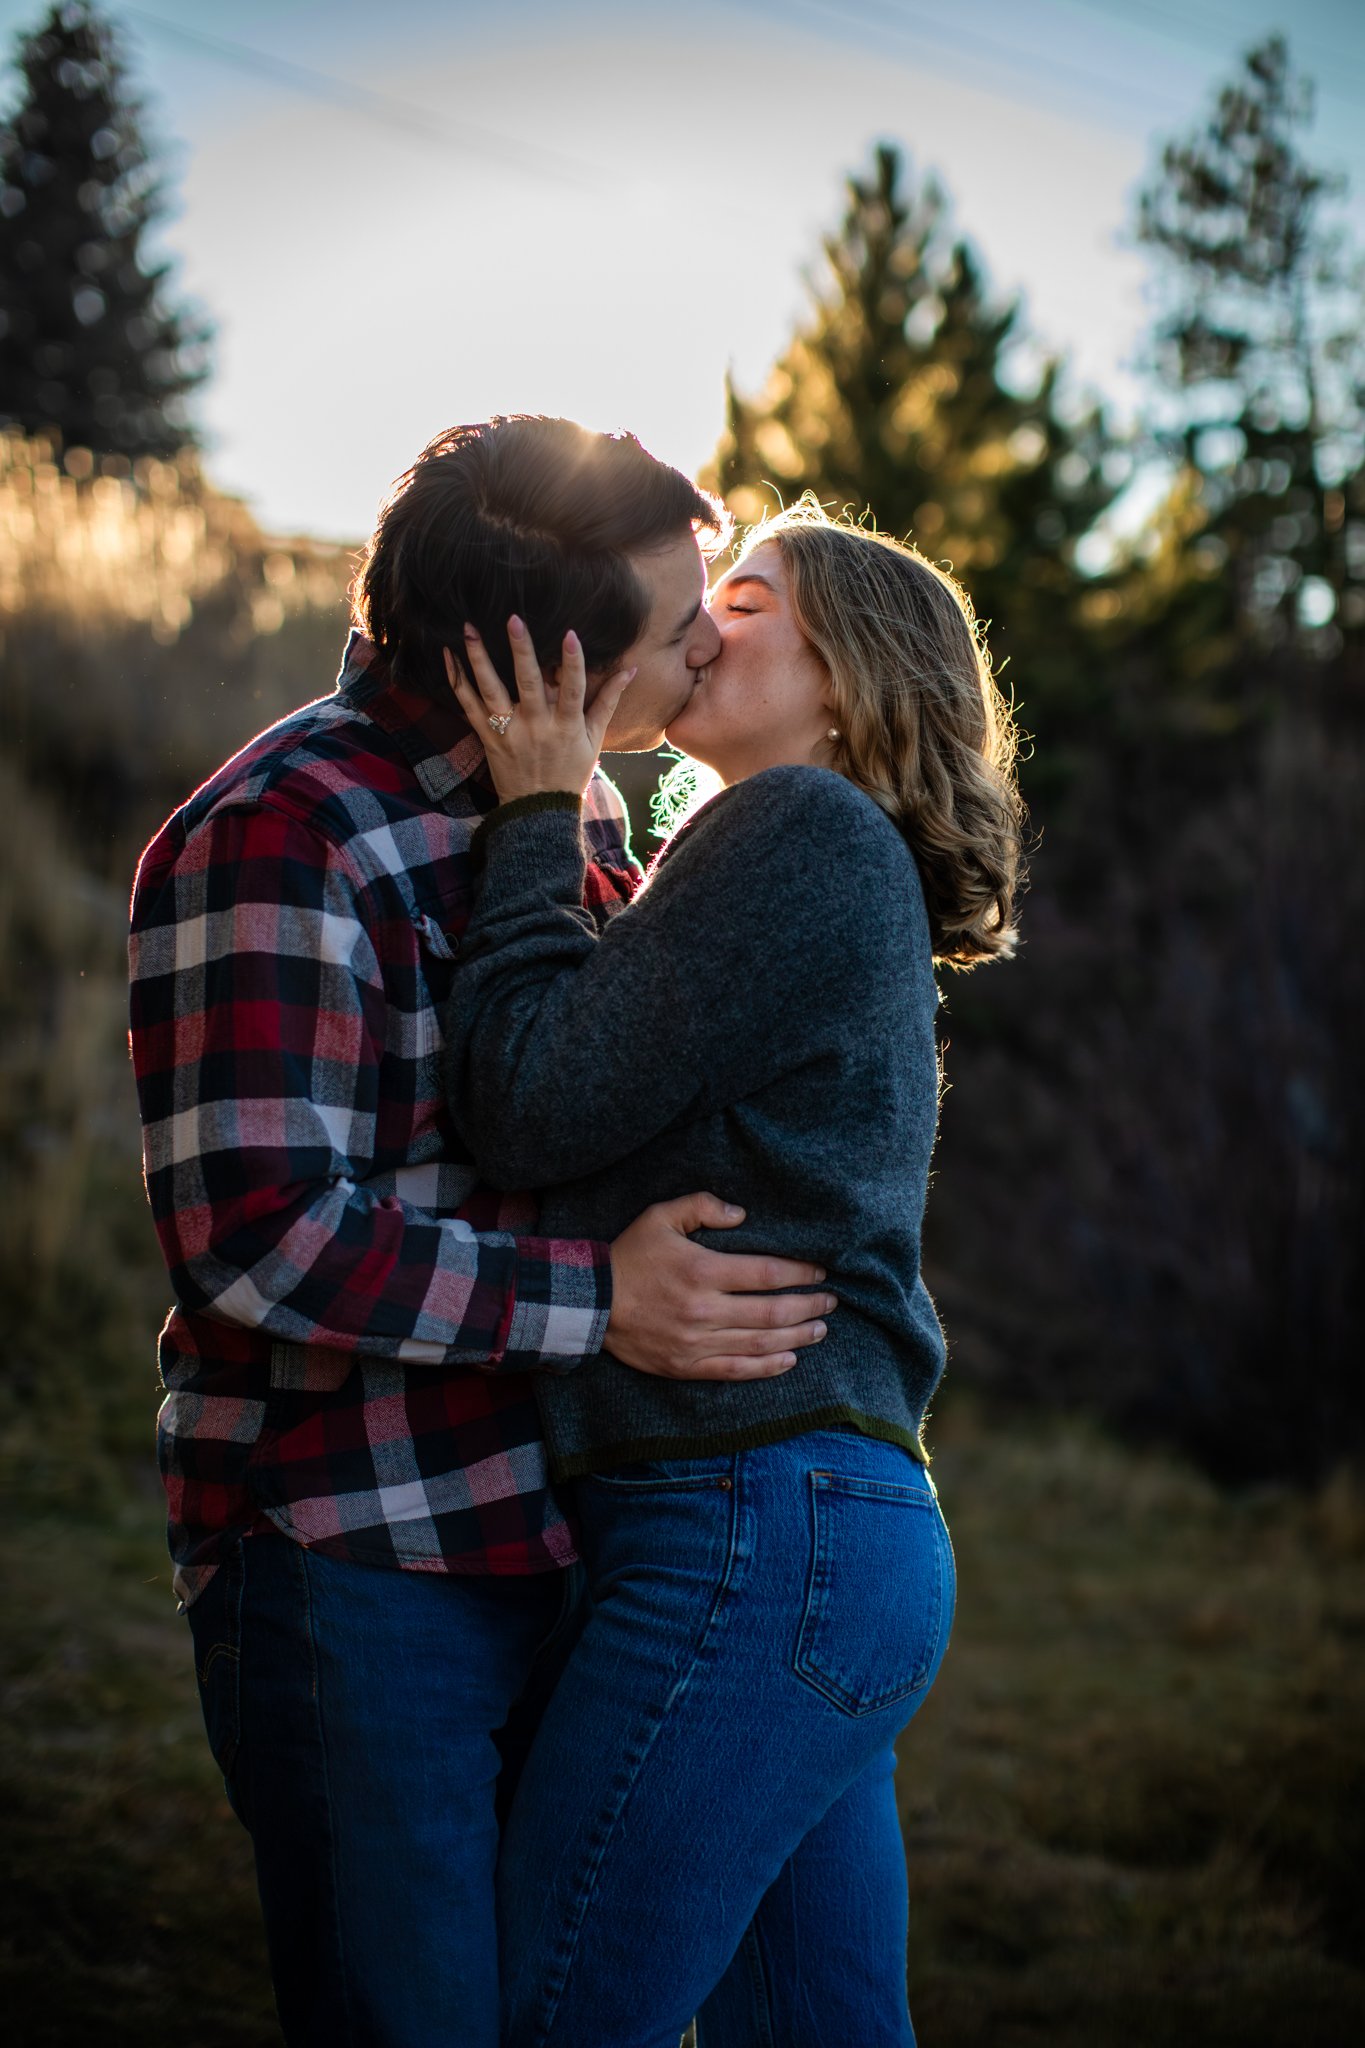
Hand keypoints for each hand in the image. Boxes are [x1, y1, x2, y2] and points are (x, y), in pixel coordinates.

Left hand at [443, 618, 635, 803]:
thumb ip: (608, 701)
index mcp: (566, 726)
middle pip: (528, 683)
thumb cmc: (570, 772)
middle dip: (521, 650)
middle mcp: (536, 726)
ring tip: (469, 629)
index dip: (573, 662)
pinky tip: (449, 656)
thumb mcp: (594, 739)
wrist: (538, 811)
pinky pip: (468, 706)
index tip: (570, 634)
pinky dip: (457, 681)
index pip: (573, 689)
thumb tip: (629, 669)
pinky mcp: (488, 737)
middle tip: (513, 619)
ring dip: (479, 658)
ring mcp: (509, 731)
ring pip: (492, 690)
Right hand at [606, 1193, 836, 1380]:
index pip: (767, 1274)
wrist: (590, 1304)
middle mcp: (705, 1311)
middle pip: (772, 1312)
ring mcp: (697, 1343)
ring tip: (819, 1330)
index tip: (819, 1272)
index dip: (800, 1274)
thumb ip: (702, 1207)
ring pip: (760, 1344)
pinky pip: (735, 1371)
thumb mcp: (659, 1217)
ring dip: (797, 1337)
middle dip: (808, 1306)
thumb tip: (742, 1214)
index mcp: (702, 1271)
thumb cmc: (628, 1256)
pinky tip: (788, 1360)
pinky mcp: (687, 1366)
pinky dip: (766, 1368)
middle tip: (830, 1302)